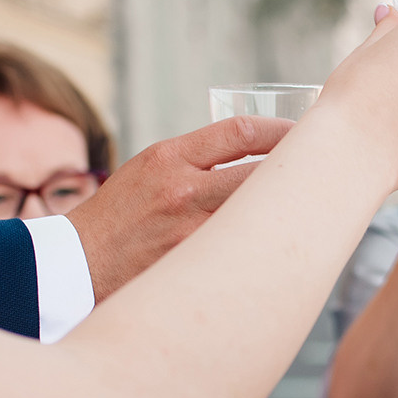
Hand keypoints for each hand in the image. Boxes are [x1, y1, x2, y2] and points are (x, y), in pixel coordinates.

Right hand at [68, 115, 293, 299]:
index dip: (281, 129)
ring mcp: (190, 230)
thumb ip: (195, 162)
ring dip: (291, 209)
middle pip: (263, 170)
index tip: (301, 132)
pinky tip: (286, 245)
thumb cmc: (116, 219)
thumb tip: (256, 156)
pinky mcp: (194, 265)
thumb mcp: (146, 171)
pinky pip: (246, 248)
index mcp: (168, 157)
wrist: (72, 268)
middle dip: (300, 167)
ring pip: (261, 212)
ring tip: (315, 207)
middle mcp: (182, 190)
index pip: (241, 131)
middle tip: (325, 169)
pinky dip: (270, 243)